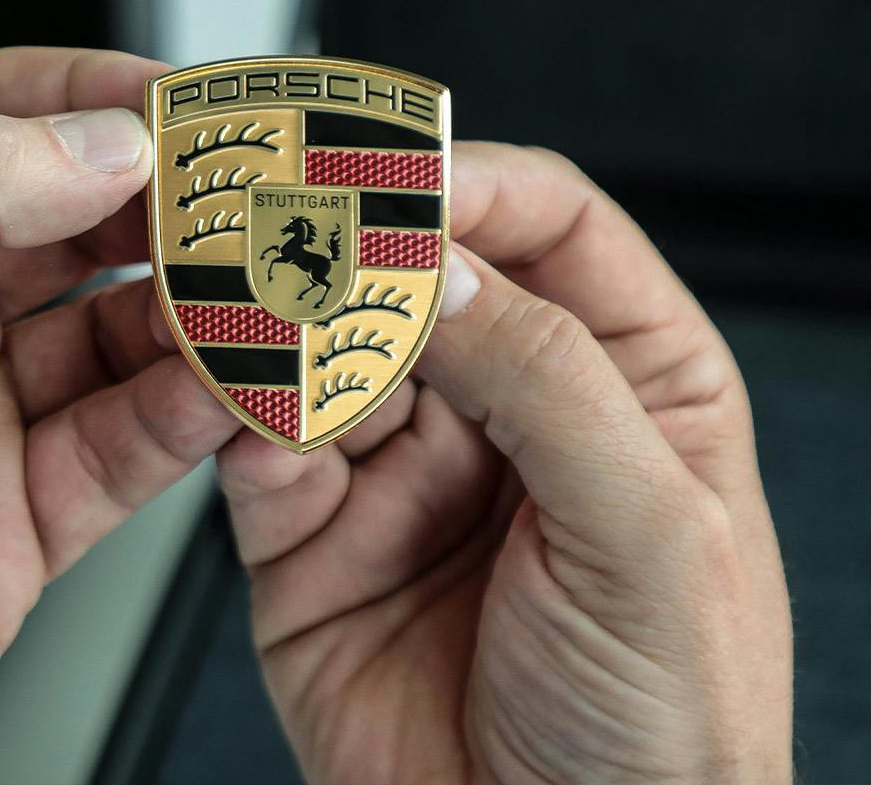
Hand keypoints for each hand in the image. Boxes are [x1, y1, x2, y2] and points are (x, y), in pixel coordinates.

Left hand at [0, 48, 245, 782]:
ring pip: (112, 334)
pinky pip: (121, 447)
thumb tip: (98, 134)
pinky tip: (229, 377)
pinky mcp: (7, 521)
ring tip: (262, 281)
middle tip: (250, 188)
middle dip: (163, 201)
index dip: (88, 97)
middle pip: (66, 221)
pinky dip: (189, 411)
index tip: (182, 98)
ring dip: (193, 305)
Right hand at [221, 143, 791, 783]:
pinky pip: (254, 449)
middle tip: (280, 224)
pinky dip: (232, 416)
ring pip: (317, 349)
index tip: (383, 172)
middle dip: (342, 249)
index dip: (462, 186)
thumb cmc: (668, 735)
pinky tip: (236, 405)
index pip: (544, 231)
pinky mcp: (306, 542)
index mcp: (628, 388)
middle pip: (409, 277)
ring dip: (275, 326)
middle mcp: (506, 415)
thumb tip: (444, 260)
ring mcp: (400, 473)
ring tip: (242, 308)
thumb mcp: (648, 538)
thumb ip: (548, 381)